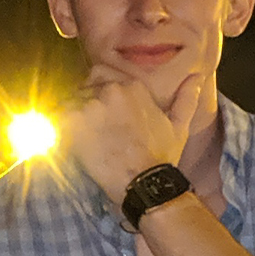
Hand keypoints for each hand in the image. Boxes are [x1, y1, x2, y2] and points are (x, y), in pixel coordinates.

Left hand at [61, 67, 209, 200]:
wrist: (143, 182)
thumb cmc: (162, 156)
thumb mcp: (179, 125)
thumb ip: (186, 98)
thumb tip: (197, 78)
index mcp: (134, 86)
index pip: (105, 73)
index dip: (102, 91)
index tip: (105, 110)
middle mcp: (111, 89)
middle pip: (87, 84)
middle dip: (87, 99)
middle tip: (93, 124)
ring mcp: (90, 104)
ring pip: (71, 98)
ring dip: (73, 113)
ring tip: (82, 135)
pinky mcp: (72, 121)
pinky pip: (57, 114)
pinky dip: (60, 125)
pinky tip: (70, 140)